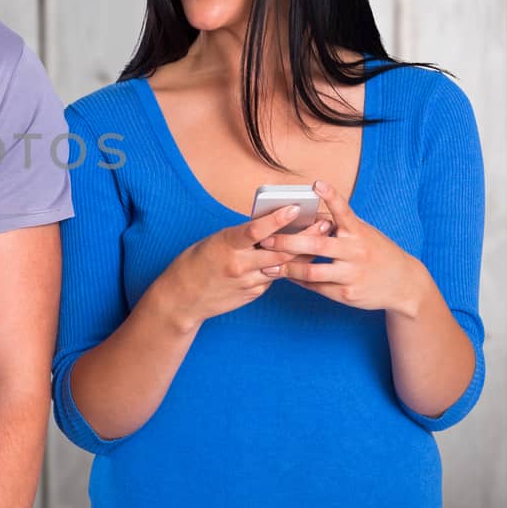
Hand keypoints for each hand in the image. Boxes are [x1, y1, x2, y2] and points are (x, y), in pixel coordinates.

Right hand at [156, 205, 329, 331]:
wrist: (182, 299)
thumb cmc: (195, 263)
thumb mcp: (214, 242)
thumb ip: (241, 236)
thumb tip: (269, 226)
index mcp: (226, 245)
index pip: (256, 230)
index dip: (278, 219)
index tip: (296, 208)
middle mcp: (239, 264)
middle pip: (279, 251)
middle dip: (305, 237)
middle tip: (324, 223)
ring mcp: (247, 281)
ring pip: (282, 266)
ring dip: (302, 252)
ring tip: (321, 239)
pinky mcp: (253, 293)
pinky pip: (273, 278)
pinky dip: (284, 267)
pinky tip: (297, 259)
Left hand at [258, 180, 425, 312]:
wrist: (404, 284)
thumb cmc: (376, 252)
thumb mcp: (364, 233)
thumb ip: (341, 224)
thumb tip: (311, 211)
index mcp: (359, 232)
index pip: (344, 211)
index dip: (331, 196)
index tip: (317, 184)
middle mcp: (356, 252)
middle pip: (316, 245)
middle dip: (287, 242)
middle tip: (265, 239)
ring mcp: (352, 274)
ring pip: (312, 272)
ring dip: (287, 268)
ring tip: (268, 264)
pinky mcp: (347, 294)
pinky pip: (317, 287)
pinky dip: (299, 281)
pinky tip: (287, 275)